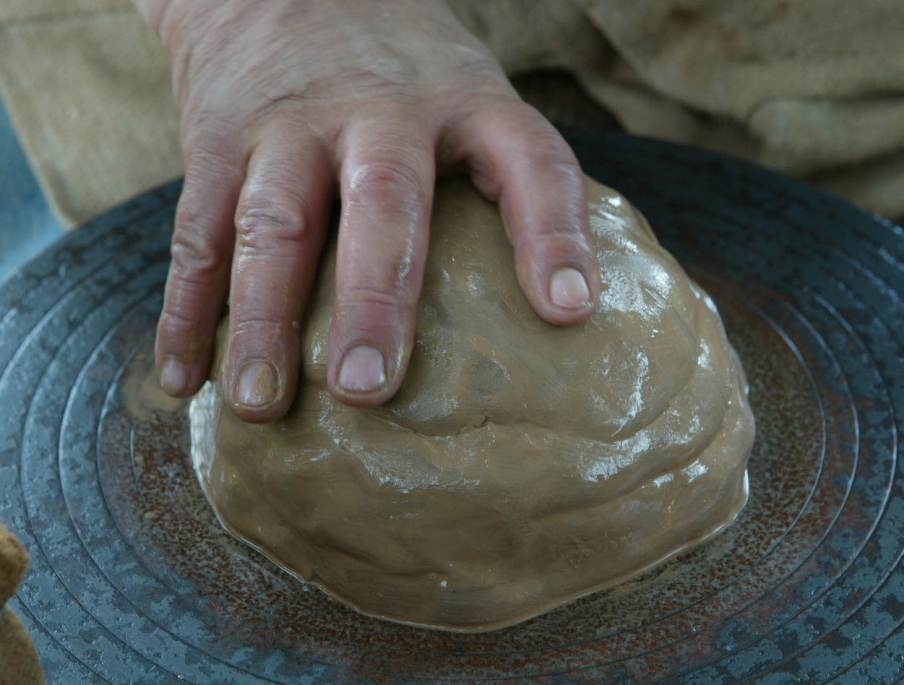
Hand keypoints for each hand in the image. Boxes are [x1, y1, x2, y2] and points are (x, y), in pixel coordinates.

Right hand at [135, 0, 599, 421]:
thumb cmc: (402, 66)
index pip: (528, 162)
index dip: (553, 234)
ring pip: (274, 225)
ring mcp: (291, 124)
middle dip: (374, 298)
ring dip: (265, 320)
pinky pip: (198, 235)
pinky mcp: (217, 139)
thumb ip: (499, 174)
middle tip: (367, 388)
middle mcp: (381, 109)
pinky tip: (189, 380)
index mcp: (466, 101)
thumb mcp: (468, 89)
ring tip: (264, 403)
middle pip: (384, 203)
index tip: (569, 310)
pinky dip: (188, 313)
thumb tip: (558, 309)